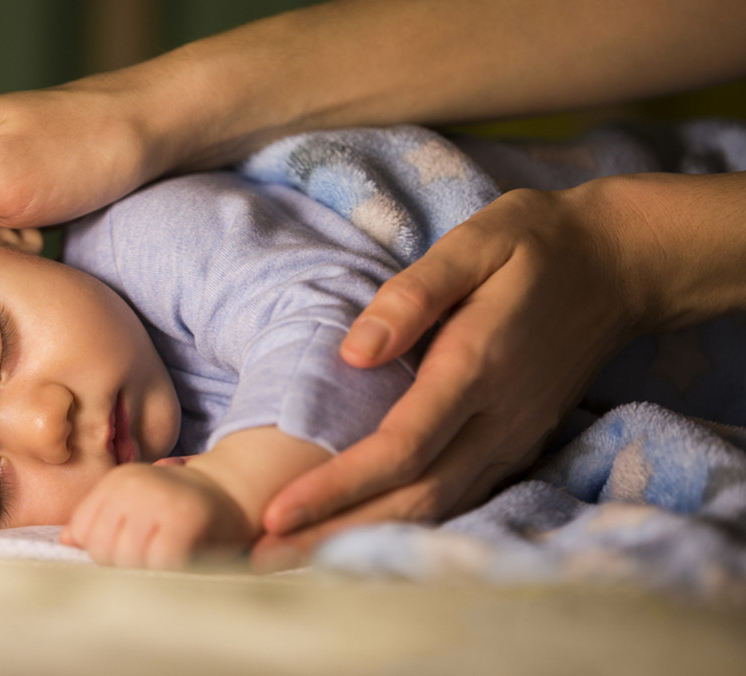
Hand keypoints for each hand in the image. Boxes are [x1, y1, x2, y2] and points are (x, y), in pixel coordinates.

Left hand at [60, 463, 252, 569]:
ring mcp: (158, 501)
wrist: (236, 493)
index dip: (103, 549)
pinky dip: (169, 572)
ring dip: (147, 571)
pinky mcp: (182, 522)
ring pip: (126, 561)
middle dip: (123, 564)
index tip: (132, 546)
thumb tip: (65, 539)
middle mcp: (133, 485)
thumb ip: (101, 521)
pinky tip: (183, 562)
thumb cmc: (180, 508)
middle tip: (153, 555)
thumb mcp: (137, 506)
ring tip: (167, 559)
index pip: (82, 530)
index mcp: (117, 480)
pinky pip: (158, 565)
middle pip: (101, 549)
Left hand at [253, 180, 655, 570]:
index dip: (336, 486)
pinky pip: (456, 499)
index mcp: (477, 367)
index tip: (276, 512)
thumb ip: (414, 295)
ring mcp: (512, 438)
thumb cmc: (535, 245)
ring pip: (435, 510)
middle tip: (261, 560)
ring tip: (292, 561)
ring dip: (363, 542)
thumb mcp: (475, 243)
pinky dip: (404, 528)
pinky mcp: (516, 445)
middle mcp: (497, 419)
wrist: (619, 266)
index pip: (400, 448)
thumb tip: (353, 353)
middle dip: (334, 535)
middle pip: (412, 499)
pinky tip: (358, 538)